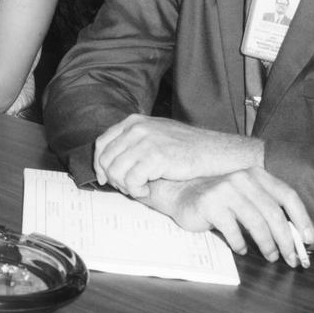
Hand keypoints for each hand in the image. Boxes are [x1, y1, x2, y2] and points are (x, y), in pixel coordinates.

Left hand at [94, 115, 262, 196]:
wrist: (213, 151)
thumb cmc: (187, 147)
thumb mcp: (156, 134)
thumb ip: (134, 142)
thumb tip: (110, 162)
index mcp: (134, 121)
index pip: (102, 143)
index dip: (100, 164)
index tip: (105, 179)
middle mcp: (136, 128)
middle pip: (106, 159)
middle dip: (113, 179)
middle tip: (128, 188)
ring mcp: (145, 141)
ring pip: (116, 172)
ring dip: (126, 187)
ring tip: (141, 190)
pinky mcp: (155, 156)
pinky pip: (131, 180)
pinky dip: (137, 191)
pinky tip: (148, 191)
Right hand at [143, 168, 313, 266]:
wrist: (181, 195)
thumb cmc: (220, 202)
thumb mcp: (247, 199)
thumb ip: (267, 209)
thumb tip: (296, 238)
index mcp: (256, 174)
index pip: (288, 195)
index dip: (302, 219)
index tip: (308, 240)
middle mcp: (242, 178)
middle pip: (274, 213)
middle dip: (287, 241)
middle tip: (292, 259)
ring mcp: (225, 189)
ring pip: (257, 223)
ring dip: (268, 245)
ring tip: (270, 256)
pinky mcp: (210, 203)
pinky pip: (233, 231)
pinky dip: (241, 245)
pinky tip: (241, 250)